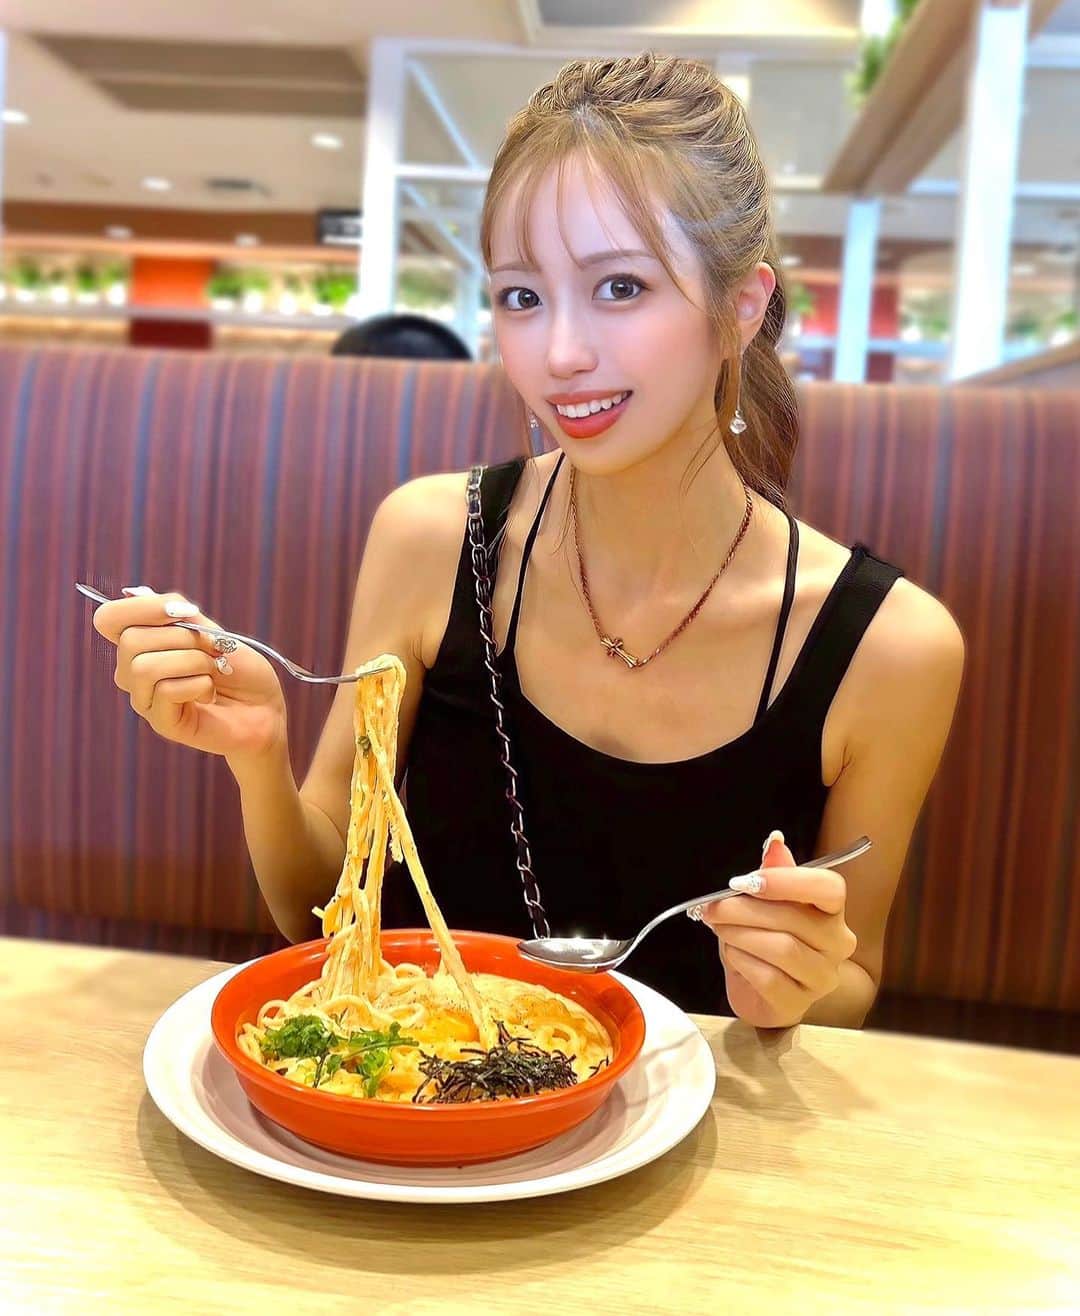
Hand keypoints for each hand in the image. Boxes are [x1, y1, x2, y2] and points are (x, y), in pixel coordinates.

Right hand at [92, 586, 288, 766]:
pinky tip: (210, 693)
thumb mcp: (211, 631)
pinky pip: (166, 691)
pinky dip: (200, 684)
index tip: (185, 610)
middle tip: (211, 650)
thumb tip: (138, 594)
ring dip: (193, 662)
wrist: (265, 707)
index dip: (141, 608)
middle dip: (183, 638)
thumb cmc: (238, 668)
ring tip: (213, 671)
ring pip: (144, 667)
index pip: (108, 619)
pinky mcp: (160, 723)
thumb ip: (176, 614)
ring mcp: (145, 699)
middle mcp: (133, 672)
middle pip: (130, 640)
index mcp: (141, 644)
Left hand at [698, 831, 857, 1028]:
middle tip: (712, 907)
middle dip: (744, 909)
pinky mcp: (799, 1003)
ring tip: (719, 928)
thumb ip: (773, 873)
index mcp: (832, 911)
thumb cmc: (765, 940)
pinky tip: (732, 955)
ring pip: (782, 948)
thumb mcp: (765, 903)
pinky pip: (768, 977)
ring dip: (740, 934)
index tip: (746, 881)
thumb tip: (774, 839)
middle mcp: (837, 944)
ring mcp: (822, 977)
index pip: (829, 888)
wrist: (759, 991)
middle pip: (794, 918)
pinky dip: (741, 961)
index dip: (788, 881)